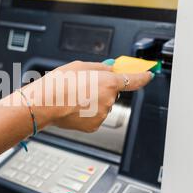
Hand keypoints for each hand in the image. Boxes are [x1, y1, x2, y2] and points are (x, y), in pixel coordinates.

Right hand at [22, 61, 152, 132]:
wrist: (44, 104)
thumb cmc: (59, 84)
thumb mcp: (80, 66)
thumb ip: (100, 67)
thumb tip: (110, 68)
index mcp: (109, 82)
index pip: (134, 80)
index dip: (143, 77)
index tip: (147, 75)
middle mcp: (109, 100)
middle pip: (113, 93)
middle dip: (103, 89)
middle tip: (85, 85)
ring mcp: (102, 115)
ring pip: (103, 105)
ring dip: (94, 101)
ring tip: (75, 97)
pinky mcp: (93, 126)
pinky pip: (95, 117)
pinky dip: (88, 113)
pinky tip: (75, 107)